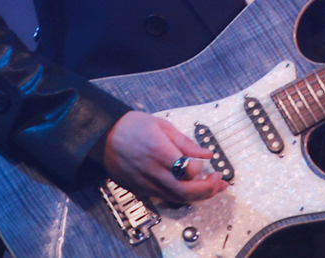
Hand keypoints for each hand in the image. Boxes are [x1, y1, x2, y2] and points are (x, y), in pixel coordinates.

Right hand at [101, 110, 227, 203]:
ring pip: (176, 199)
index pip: (187, 170)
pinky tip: (188, 187)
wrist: (105, 135)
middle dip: (207, 191)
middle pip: (185, 192)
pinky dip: (180, 195)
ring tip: (210, 187)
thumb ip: (186, 142)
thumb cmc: (132, 126)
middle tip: (219, 183)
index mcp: (158, 150)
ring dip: (197, 196)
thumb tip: (206, 153)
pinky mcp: (141, 190)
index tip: (209, 164)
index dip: (201, 169)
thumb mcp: (162, 125)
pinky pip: (165, 197)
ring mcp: (145, 183)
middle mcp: (152, 171)